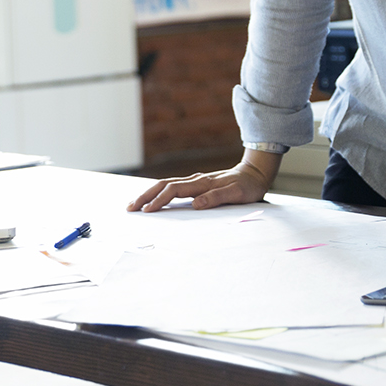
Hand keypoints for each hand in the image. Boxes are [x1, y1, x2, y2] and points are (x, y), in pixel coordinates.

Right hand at [127, 159, 272, 212]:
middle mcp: (196, 180)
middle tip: (130, 208)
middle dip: (145, 196)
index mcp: (202, 183)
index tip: (147, 210)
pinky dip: (159, 192)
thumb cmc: (247, 187)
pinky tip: (154, 198)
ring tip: (135, 204)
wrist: (255, 174)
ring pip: (166, 184)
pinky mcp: (197, 184)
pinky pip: (173, 186)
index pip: (174, 190)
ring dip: (149, 193)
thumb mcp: (237, 194)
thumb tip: (196, 204)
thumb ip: (217, 198)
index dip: (159, 200)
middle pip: (164, 185)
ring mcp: (195, 181)